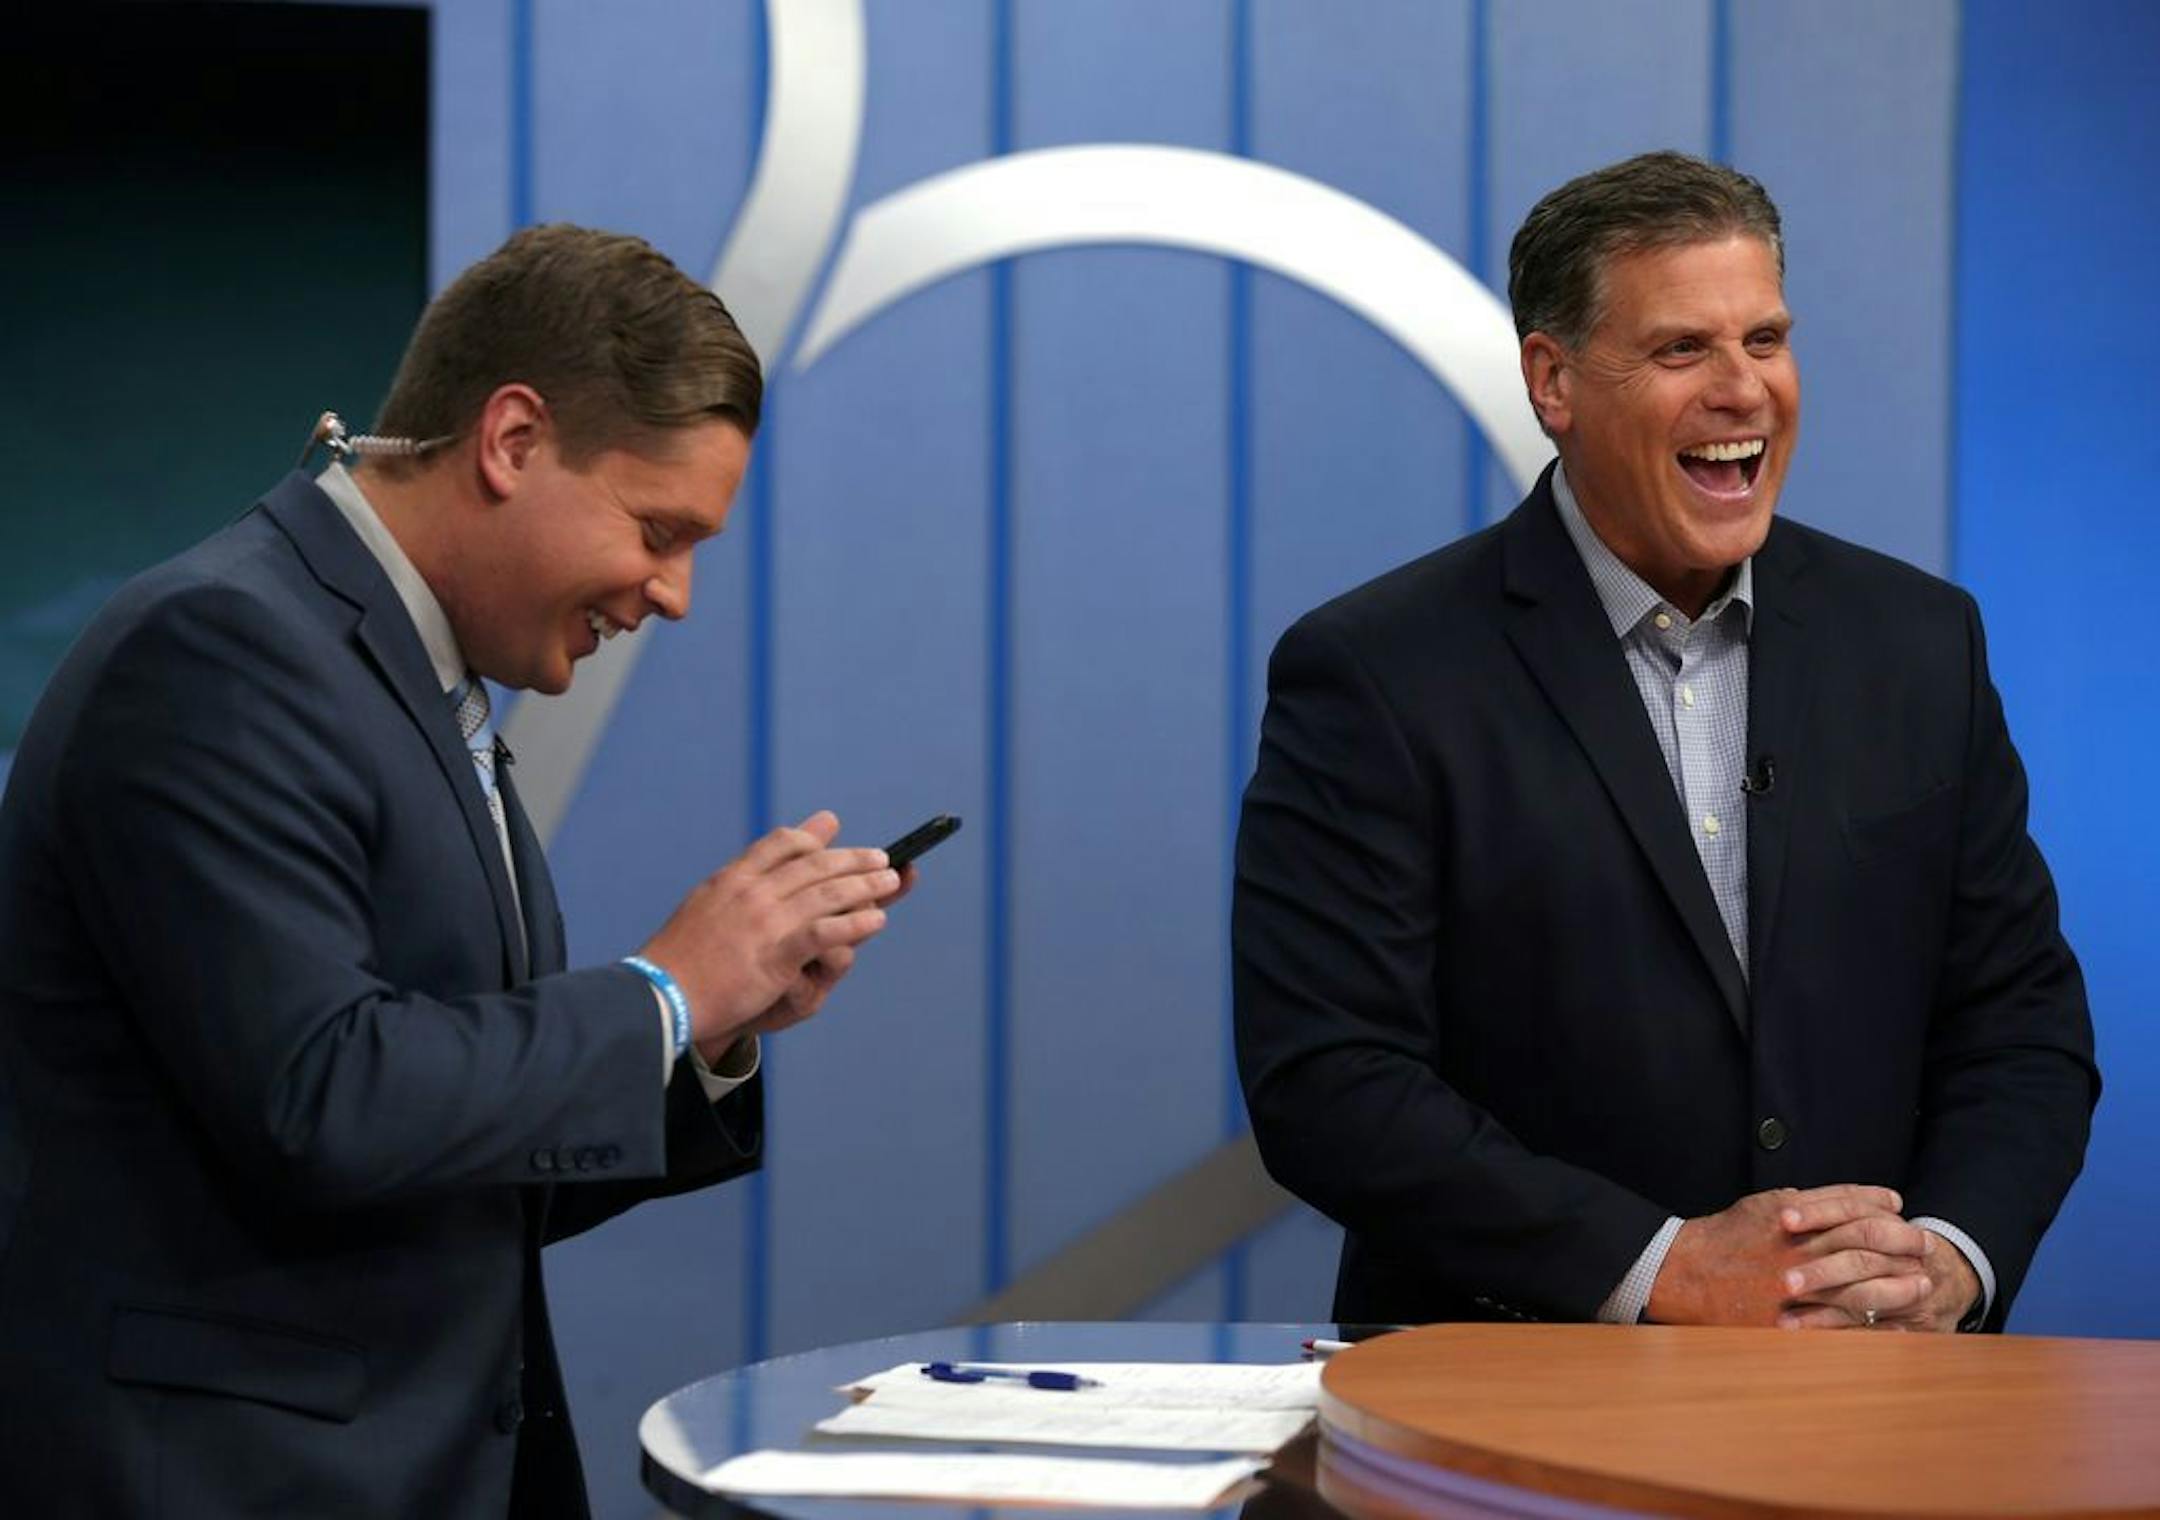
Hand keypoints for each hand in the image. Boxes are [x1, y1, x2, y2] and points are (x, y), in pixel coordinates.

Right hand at [636, 811, 897, 1058]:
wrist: (661, 995)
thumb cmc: (681, 957)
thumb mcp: (705, 906)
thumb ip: (738, 883)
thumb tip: (753, 869)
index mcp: (732, 878)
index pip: (780, 843)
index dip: (812, 838)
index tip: (834, 836)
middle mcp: (751, 892)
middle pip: (814, 864)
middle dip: (853, 859)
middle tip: (881, 859)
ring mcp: (765, 921)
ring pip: (827, 893)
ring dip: (866, 885)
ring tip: (892, 883)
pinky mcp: (776, 954)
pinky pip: (826, 932)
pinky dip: (855, 923)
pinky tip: (876, 921)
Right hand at [1646, 1185, 1932, 1327]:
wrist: (1683, 1272)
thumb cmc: (1727, 1235)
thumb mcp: (1765, 1203)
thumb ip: (1812, 1200)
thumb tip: (1859, 1199)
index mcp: (1792, 1217)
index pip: (1850, 1207)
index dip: (1882, 1208)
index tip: (1904, 1213)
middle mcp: (1795, 1249)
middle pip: (1863, 1243)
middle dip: (1901, 1244)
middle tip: (1927, 1248)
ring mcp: (1792, 1287)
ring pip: (1857, 1285)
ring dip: (1895, 1285)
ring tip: (1921, 1286)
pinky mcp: (1786, 1320)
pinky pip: (1837, 1324)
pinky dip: (1869, 1324)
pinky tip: (1892, 1322)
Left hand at [1781, 1225, 1980, 1332]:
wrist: (1948, 1283)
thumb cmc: (1900, 1247)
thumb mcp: (1881, 1220)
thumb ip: (1844, 1212)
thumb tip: (1789, 1199)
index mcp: (1895, 1226)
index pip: (1856, 1212)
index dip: (1819, 1212)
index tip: (1784, 1218)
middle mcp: (1905, 1259)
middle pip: (1860, 1260)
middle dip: (1821, 1270)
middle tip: (1784, 1278)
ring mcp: (1908, 1294)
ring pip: (1862, 1296)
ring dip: (1820, 1303)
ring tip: (1782, 1307)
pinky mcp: (1908, 1325)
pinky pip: (1864, 1328)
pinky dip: (1828, 1327)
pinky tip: (1795, 1326)